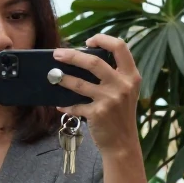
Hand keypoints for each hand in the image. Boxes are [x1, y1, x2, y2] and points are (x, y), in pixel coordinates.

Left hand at [52, 34, 142, 158]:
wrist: (123, 143)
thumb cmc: (120, 114)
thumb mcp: (126, 92)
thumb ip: (114, 75)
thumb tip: (84, 60)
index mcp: (131, 76)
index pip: (120, 47)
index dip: (103, 39)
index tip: (88, 41)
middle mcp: (122, 85)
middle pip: (94, 62)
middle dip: (72, 55)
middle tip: (57, 53)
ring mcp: (110, 99)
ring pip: (80, 83)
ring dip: (62, 78)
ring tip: (52, 75)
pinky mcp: (97, 113)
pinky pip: (75, 106)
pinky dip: (65, 105)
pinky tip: (59, 104)